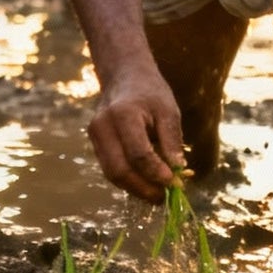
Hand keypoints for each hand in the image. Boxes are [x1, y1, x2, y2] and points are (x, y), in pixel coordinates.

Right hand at [87, 64, 185, 200]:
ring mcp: (95, 135)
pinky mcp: (95, 143)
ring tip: (159, 194)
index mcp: (122, 114)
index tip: (176, 184)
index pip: (138, 154)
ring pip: (112, 174)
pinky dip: (129, 181)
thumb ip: (171, 142)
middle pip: (119, 169)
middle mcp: (102, 126)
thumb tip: (178, 173)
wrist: (123, 76)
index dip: (157, 174)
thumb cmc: (150, 93)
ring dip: (136, 189)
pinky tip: (147, 182)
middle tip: (167, 196)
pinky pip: (110, 169)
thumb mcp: (168, 111)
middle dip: (144, 188)